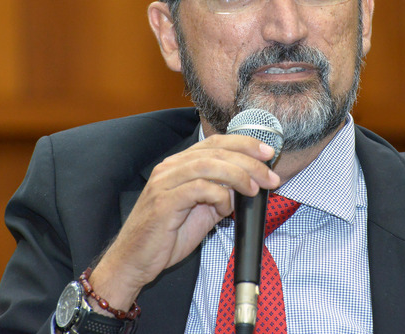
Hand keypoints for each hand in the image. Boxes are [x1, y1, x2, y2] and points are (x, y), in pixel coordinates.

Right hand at [86, 134, 280, 310]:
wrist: (134, 260)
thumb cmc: (166, 237)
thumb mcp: (202, 212)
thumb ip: (222, 195)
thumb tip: (249, 185)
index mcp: (179, 165)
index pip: (215, 142)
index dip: (244, 144)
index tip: (268, 153)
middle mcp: (170, 167)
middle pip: (216, 151)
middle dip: (249, 161)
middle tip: (270, 176)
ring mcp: (165, 183)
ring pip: (208, 165)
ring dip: (238, 175)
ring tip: (254, 190)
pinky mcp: (163, 202)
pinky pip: (199, 188)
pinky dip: (219, 195)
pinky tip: (225, 208)